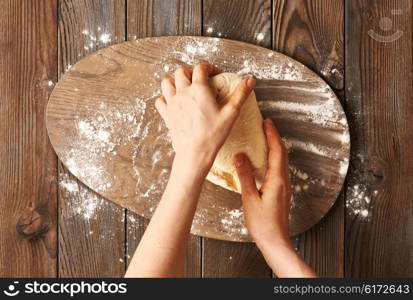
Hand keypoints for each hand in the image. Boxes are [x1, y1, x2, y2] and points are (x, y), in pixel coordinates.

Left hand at [155, 64, 255, 167]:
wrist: (195, 152)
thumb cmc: (213, 134)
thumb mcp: (231, 113)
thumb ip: (240, 94)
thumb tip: (250, 80)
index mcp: (199, 89)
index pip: (200, 68)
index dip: (209, 68)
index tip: (216, 74)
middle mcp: (183, 93)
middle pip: (181, 72)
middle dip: (191, 72)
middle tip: (200, 80)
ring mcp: (172, 103)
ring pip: (166, 82)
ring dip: (175, 81)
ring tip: (185, 88)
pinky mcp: (167, 115)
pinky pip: (160, 100)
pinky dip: (165, 97)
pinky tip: (174, 102)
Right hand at [234, 118, 291, 247]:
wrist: (275, 241)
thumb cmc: (263, 224)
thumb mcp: (249, 198)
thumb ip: (245, 176)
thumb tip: (240, 157)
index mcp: (277, 180)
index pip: (276, 151)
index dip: (272, 135)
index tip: (267, 122)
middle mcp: (283, 181)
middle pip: (282, 153)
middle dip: (274, 137)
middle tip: (266, 126)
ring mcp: (284, 187)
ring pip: (282, 161)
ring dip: (275, 147)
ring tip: (265, 139)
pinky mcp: (281, 192)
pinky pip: (279, 169)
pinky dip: (273, 159)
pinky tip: (265, 161)